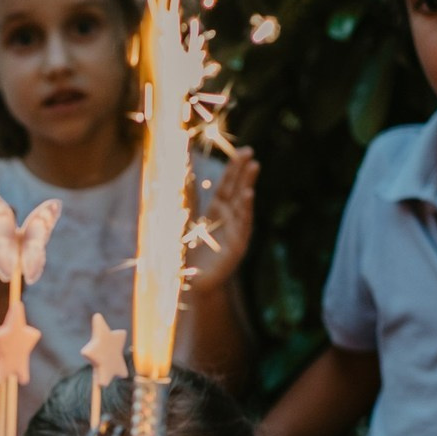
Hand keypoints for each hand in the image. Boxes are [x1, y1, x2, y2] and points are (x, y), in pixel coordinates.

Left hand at [186, 147, 257, 293]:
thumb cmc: (193, 257)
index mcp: (217, 213)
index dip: (233, 169)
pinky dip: (247, 209)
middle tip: (250, 151)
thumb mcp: (186, 228)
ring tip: (254, 166)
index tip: (241, 151)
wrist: (198, 284)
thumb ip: (187, 207)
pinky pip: (243, 225)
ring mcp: (236, 231)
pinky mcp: (238, 246)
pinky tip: (249, 195)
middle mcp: (229, 219)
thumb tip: (182, 183)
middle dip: (244, 171)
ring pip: (243, 203)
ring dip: (248, 184)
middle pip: (237, 190)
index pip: (227, 186)